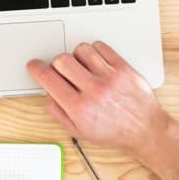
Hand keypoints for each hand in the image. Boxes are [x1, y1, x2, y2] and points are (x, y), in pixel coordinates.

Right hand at [27, 41, 168, 157]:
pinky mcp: (123, 68)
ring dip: (76, 57)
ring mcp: (110, 77)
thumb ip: (58, 111)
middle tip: (61, 71)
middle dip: (56, 63)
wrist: (144, 129)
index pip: (48, 78)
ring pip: (81, 50)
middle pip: (62, 60)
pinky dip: (94, 52)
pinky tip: (95, 62)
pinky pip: (101, 47)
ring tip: (81, 67)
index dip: (36, 68)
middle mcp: (94, 90)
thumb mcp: (79, 131)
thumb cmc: (114, 132)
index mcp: (79, 108)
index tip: (34, 65)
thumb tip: (47, 92)